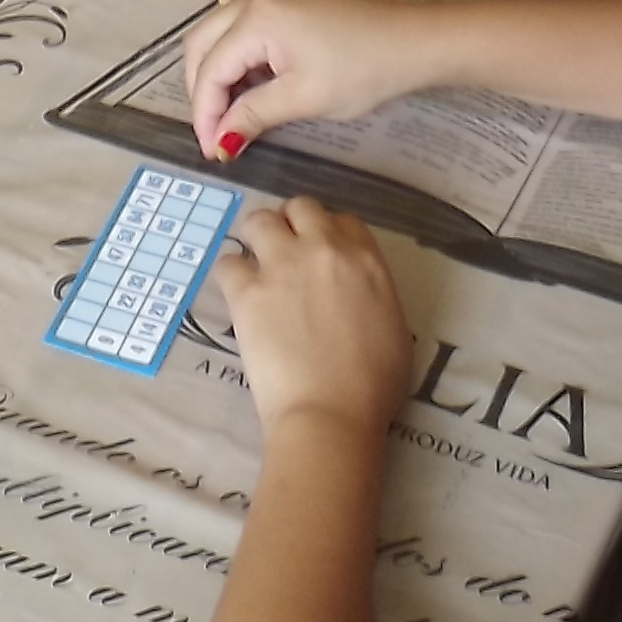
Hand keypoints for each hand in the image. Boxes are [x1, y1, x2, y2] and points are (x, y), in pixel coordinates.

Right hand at [184, 0, 445, 156]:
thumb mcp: (304, 98)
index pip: (210, 70)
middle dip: (203, 92)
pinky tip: (251, 89)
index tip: (212, 151)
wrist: (415, 42)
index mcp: (256, 19)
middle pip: (202, 45)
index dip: (205, 114)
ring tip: (232, 116)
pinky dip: (236, 59)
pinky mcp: (286, 1)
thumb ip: (253, 115)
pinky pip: (241, 29)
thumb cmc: (363, 70)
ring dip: (217, 74)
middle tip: (216, 134)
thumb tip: (220, 141)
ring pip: (218, 34)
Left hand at [211, 194, 411, 436]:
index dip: (330, 235)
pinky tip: (238, 295)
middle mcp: (323, 248)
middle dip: (292, 226)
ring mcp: (282, 265)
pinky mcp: (247, 290)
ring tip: (257, 266)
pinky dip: (231, 274)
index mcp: (366, 259)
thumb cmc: (374, 385)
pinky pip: (227, 262)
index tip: (323, 256)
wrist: (331, 412)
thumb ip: (374, 294)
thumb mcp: (394, 326)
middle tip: (287, 255)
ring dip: (258, 239)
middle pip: (301, 208)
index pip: (344, 222)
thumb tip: (357, 292)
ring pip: (259, 220)